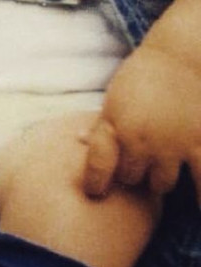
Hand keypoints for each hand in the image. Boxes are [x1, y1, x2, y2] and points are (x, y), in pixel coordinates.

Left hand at [82, 41, 200, 199]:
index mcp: (115, 125)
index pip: (98, 165)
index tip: (94, 193)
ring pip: (160, 184)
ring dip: (158, 180)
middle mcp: (140, 140)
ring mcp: (171, 146)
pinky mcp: (200, 145)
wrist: (182, 57)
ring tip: (158, 168)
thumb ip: (102, 124)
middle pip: (130, 178)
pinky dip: (200, 199)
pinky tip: (198, 209)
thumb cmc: (143, 75)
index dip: (94, 182)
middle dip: (131, 175)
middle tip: (135, 168)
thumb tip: (78, 140)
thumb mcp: (115, 97)